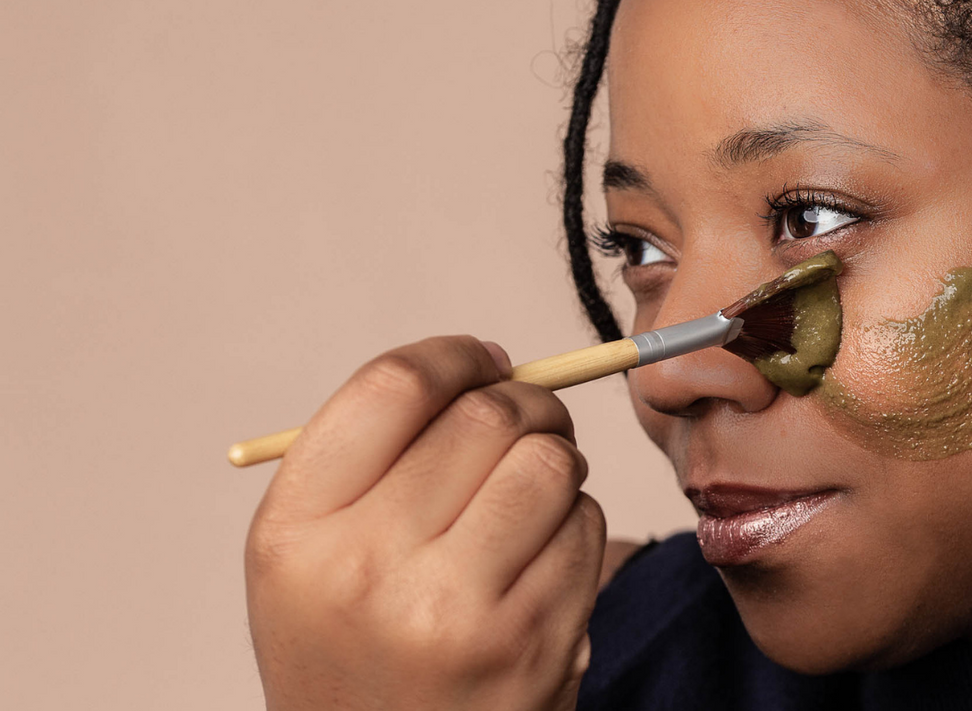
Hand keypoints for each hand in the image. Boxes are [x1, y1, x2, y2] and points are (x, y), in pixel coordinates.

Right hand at [245, 336, 603, 710]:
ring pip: (550, 463)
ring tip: (531, 495)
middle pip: (485, 416)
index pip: (394, 388)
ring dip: (555, 461)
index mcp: (297, 532)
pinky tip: (541, 559)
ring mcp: (456, 613)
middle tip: (528, 419)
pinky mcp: (532, 644)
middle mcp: (368, 569)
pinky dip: (576, 524)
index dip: (453, 356)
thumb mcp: (312, 558)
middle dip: (525, 402)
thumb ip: (376, 457)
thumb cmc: (355, 651)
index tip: (481, 361)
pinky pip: (586, 528)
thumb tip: (489, 367)